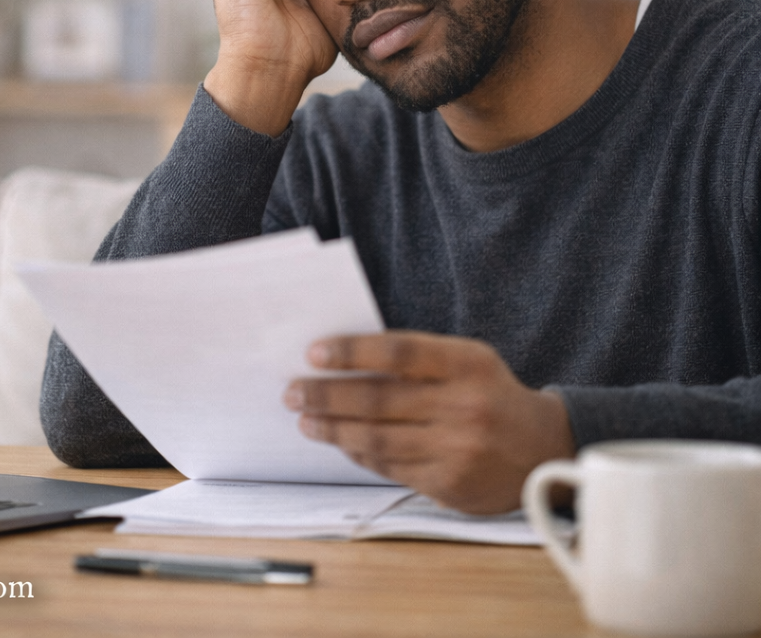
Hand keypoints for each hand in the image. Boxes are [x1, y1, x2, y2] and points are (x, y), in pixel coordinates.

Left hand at [284, 331, 574, 513]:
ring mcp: (457, 450)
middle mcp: (464, 407)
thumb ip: (417, 359)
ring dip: (333, 428)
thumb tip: (345, 360)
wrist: (543, 449)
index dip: (352, 352)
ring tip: (305, 419)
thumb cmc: (489, 393)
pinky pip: (390, 467)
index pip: (399, 353)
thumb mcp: (466, 360)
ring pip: (377, 439)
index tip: (315, 353)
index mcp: (467, 364)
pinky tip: (340, 441)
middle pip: (379, 400)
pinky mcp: (449, 485)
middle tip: (293, 391)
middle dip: (326, 395)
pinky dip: (359, 453)